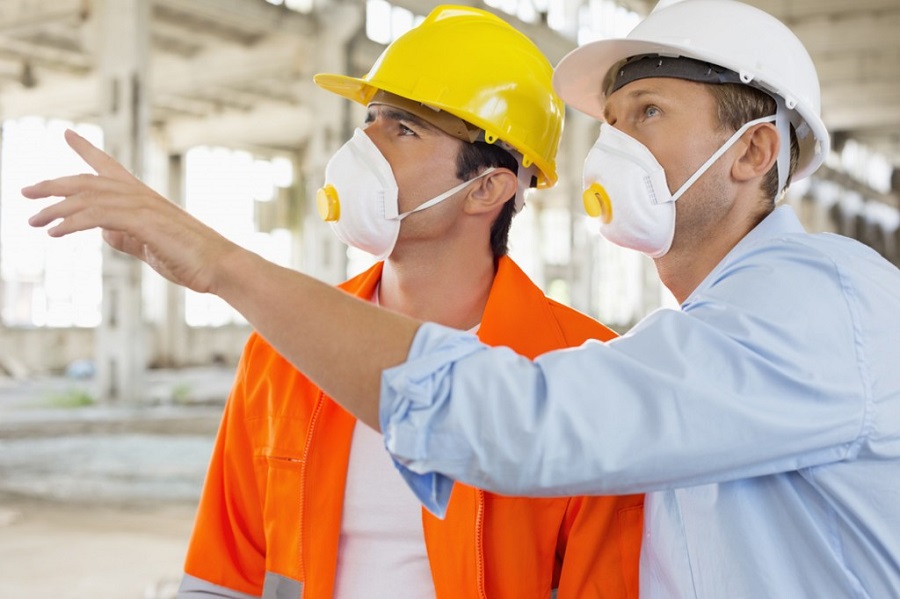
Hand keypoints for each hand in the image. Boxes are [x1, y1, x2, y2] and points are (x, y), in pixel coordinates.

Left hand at [23, 129, 238, 293]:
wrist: (219, 265)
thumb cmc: (189, 258)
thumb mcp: (150, 246)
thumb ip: (125, 237)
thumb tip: (103, 232)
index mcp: (144, 198)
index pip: (109, 166)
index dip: (86, 149)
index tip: (67, 135)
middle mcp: (141, 195)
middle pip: (87, 180)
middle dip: (53, 185)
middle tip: (26, 192)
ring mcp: (143, 206)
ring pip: (88, 198)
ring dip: (55, 209)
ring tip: (34, 221)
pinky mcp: (143, 222)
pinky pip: (98, 217)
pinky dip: (72, 222)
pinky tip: (55, 232)